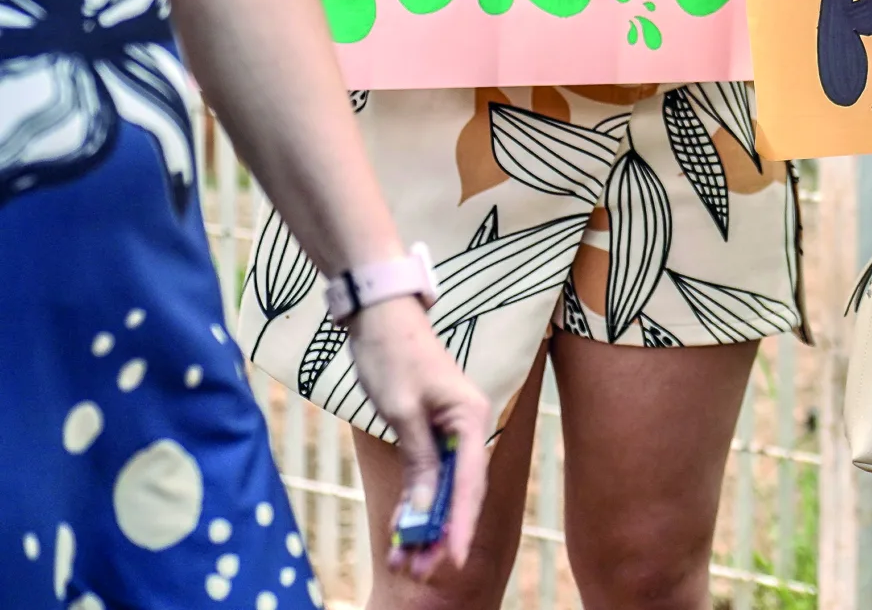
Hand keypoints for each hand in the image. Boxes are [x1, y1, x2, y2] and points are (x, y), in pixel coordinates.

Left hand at [345, 296, 489, 579]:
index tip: (453, 560)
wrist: (381, 318)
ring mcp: (452, 430)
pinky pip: (430, 475)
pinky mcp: (432, 431)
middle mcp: (469, 426)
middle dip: (440, 533)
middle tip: (418, 571)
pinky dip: (416, 502)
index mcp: (472, 417)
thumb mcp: (402, 412)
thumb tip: (425, 512)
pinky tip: (401, 530)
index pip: (470, 482)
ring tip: (404, 560)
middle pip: (460, 491)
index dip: (461, 524)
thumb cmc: (393, 356)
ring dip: (426, 523)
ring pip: (444, 488)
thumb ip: (419, 462)